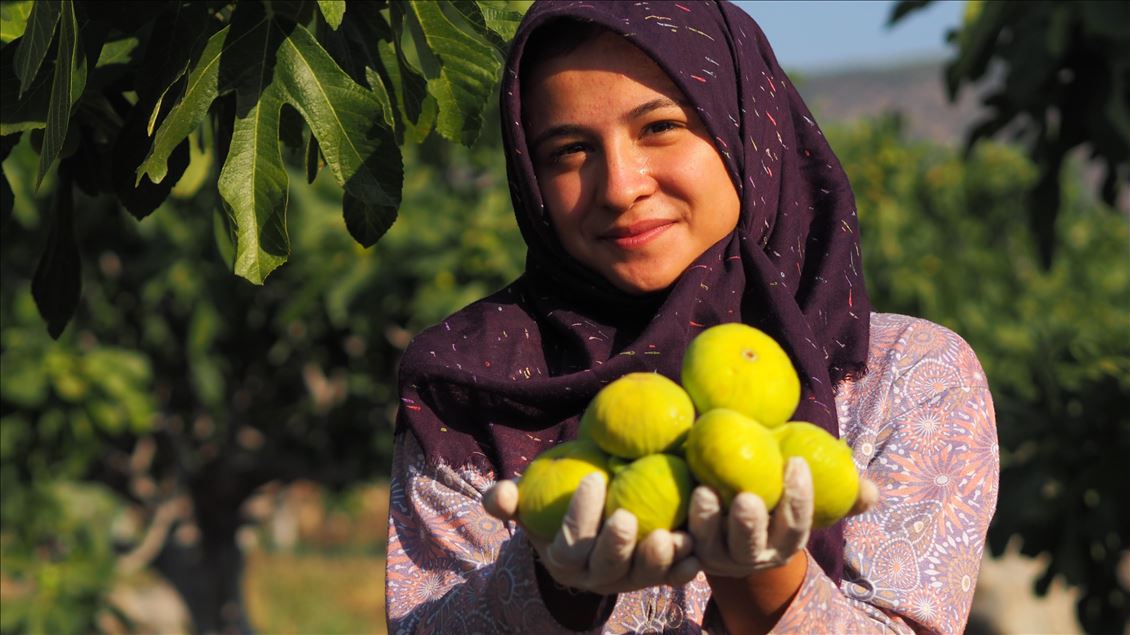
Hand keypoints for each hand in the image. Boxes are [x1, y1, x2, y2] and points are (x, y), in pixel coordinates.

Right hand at [482, 473, 701, 594]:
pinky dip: (685, 567)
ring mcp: (629, 579)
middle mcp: (597, 576)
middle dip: (617, 546)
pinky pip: (672, 576)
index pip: (570, 544)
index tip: (593, 477)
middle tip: (627, 515)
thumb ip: (508, 501)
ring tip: (673, 535)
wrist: (592, 524)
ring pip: (643, 576)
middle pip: (607, 567)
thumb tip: (497, 494)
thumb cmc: (558, 504)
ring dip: (659, 560)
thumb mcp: (530, 502)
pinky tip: (696, 549)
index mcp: (565, 559)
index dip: (579, 516)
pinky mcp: (657, 577)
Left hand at [689, 457, 878, 577]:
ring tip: (703, 491)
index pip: (795, 525)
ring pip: (711, 547)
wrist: (728, 513)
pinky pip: (680, 547)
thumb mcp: (802, 491)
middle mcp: (752, 556)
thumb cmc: (774, 492)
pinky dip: (677, 533)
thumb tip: (873, 492)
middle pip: (752, 546)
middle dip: (750, 524)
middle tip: (745, 495)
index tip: (796, 462)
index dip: (799, 498)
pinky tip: (675, 502)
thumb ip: (840, 491)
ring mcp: (717, 557)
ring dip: (707, 522)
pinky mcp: (687, 550)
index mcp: (784, 542)